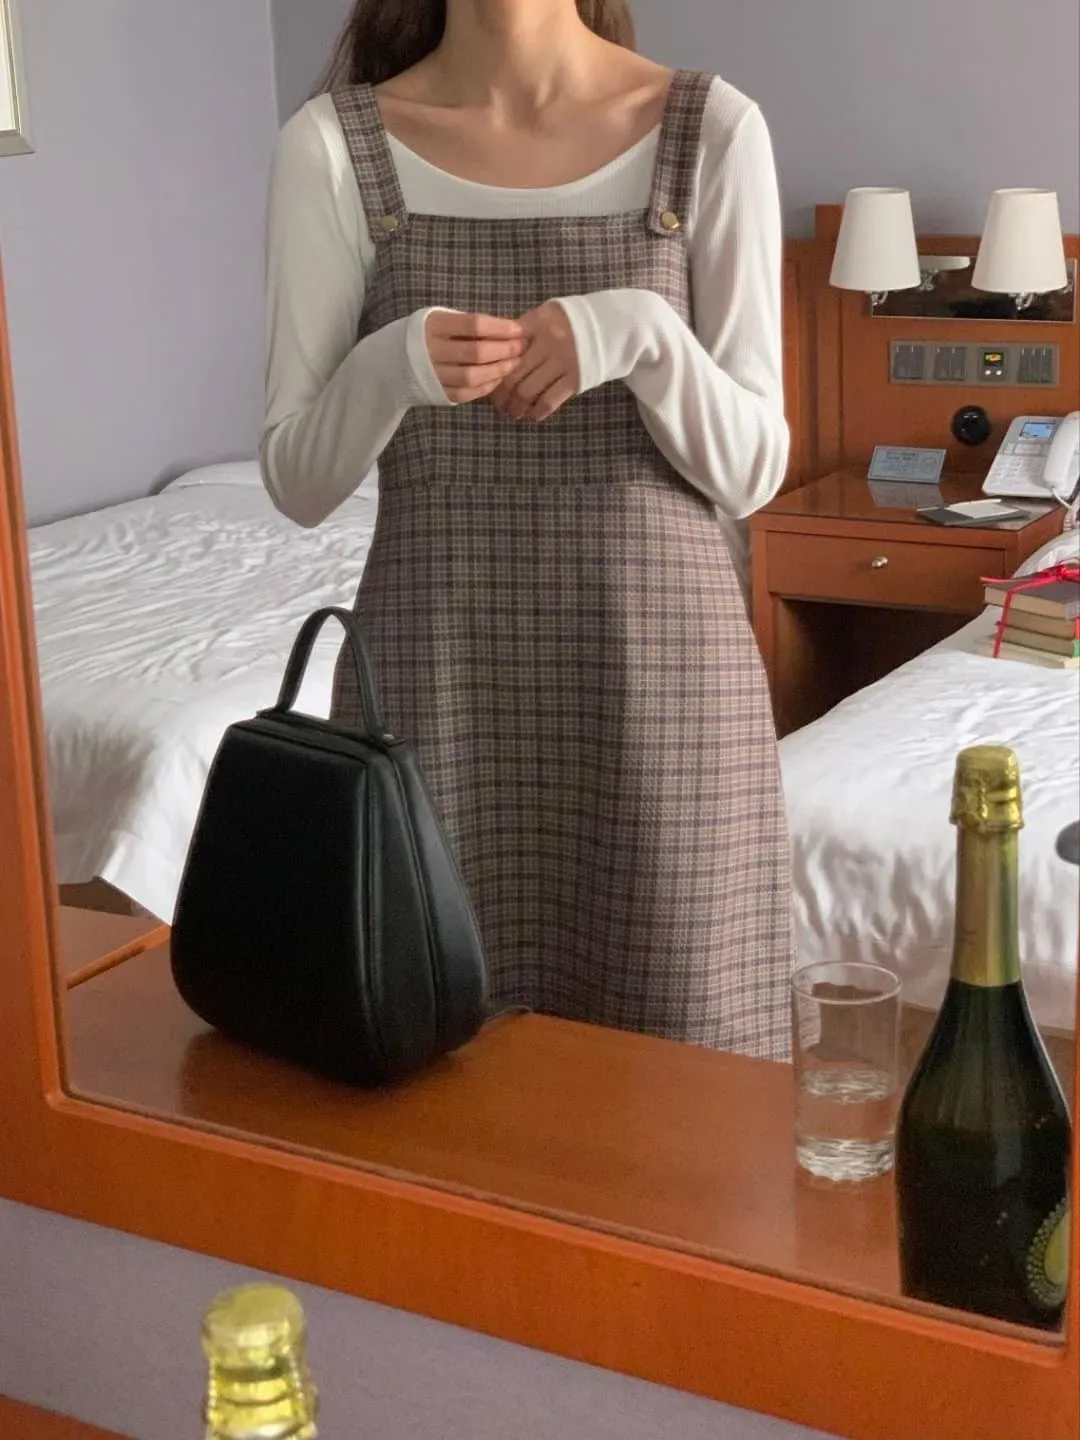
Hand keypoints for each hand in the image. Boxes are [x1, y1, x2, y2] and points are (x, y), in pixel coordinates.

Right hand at [425, 311, 526, 403]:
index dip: (500, 328)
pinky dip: (486, 386)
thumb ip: (469, 324)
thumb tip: (508, 330)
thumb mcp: (442, 319)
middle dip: (504, 350)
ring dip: (498, 370)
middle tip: (521, 348)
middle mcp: (431, 350)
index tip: (518, 330)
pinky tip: (499, 378)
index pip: (474, 325)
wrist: (392, 360)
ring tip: (514, 363)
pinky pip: (466, 393)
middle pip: (476, 352)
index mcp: (434, 325)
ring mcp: (433, 374)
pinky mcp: (437, 392)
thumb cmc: (428, 334)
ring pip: (472, 376)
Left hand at [490, 302, 579, 421]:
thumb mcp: (544, 317)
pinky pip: (549, 401)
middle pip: (512, 374)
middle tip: (496, 404)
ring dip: (515, 407)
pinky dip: (536, 412)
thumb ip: (521, 333)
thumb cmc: (569, 323)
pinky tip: (530, 415)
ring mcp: (562, 361)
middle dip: (500, 394)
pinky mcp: (575, 379)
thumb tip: (494, 357)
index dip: (491, 368)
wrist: (609, 325)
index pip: (504, 348)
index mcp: (535, 323)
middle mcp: (547, 341)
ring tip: (510, 413)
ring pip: (527, 391)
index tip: (486, 380)